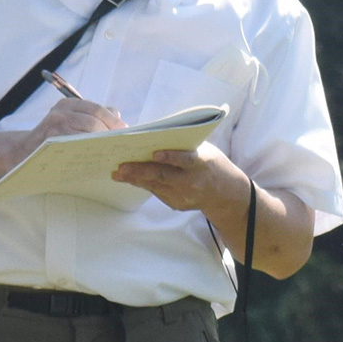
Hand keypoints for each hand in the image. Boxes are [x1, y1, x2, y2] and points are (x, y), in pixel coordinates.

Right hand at [31, 97, 124, 146]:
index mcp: (67, 104)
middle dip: (110, 132)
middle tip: (120, 142)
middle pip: (94, 120)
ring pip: (88, 132)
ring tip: (112, 149)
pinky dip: (90, 150)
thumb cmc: (52, 139)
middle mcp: (60, 112)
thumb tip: (118, 117)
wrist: (23, 152)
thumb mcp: (69, 121)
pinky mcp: (51, 141)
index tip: (125, 129)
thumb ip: (91, 117)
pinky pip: (78, 145)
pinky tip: (98, 156)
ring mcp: (54, 126)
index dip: (113, 120)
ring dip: (102, 142)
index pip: (96, 109)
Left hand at [113, 141, 249, 215]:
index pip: (185, 160)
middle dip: (140, 171)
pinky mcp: (176, 204)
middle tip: (121, 167)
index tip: (154, 153)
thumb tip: (151, 137)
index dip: (170, 157)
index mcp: (202, 164)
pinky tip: (129, 178)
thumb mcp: (204, 151)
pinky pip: (156, 192)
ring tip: (117, 173)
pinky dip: (142, 183)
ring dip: (134, 178)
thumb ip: (182, 146)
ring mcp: (183, 196)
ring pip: (154, 185)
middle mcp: (192, 182)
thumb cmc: (210, 164)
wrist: (225, 193)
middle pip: (163, 176)